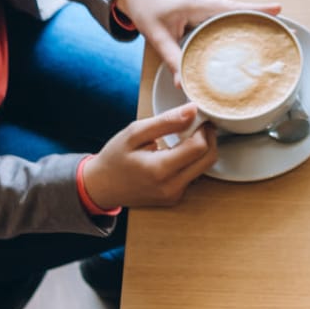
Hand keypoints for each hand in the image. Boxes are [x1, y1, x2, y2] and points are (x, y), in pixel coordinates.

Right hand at [79, 103, 218, 208]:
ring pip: (204, 167)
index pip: (199, 147)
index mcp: (159, 170)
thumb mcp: (134, 133)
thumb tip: (192, 110)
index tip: (197, 117)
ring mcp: (174, 195)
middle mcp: (171, 187)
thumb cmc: (114, 158)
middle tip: (197, 124)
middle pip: (209, 159)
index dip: (202, 128)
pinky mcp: (175, 198)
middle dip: (208, 137)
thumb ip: (166, 121)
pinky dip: (192, 161)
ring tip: (185, 136)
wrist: (101, 187)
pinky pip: (194, 175)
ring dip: (202, 149)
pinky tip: (178, 151)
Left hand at [115, 0, 280, 74]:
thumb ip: (172, 59)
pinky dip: (242, 21)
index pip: (235, 9)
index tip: (280, 13)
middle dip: (267, 20)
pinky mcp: (207, 2)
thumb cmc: (146, 8)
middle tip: (290, 32)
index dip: (259, 12)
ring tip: (276, 36)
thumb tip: (183, 84)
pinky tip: (251, 35)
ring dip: (256, 21)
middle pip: (244, 10)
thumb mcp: (157, 36)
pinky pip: (229, 12)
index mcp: (201, 4)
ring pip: (237, 11)